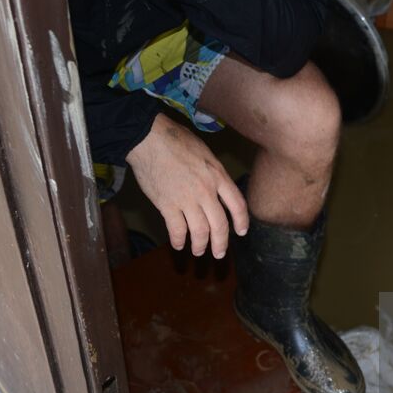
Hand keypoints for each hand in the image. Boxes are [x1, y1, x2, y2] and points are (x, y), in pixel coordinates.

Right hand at [125, 113, 249, 257]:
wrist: (150, 139)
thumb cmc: (176, 140)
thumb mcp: (205, 153)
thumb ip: (214, 172)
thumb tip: (218, 187)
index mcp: (218, 175)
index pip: (238, 205)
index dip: (242, 221)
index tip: (241, 231)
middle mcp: (206, 191)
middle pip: (220, 225)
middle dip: (221, 243)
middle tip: (220, 253)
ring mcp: (187, 199)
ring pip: (200, 232)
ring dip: (200, 246)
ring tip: (199, 252)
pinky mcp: (167, 205)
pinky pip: (177, 230)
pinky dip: (179, 241)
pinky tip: (178, 244)